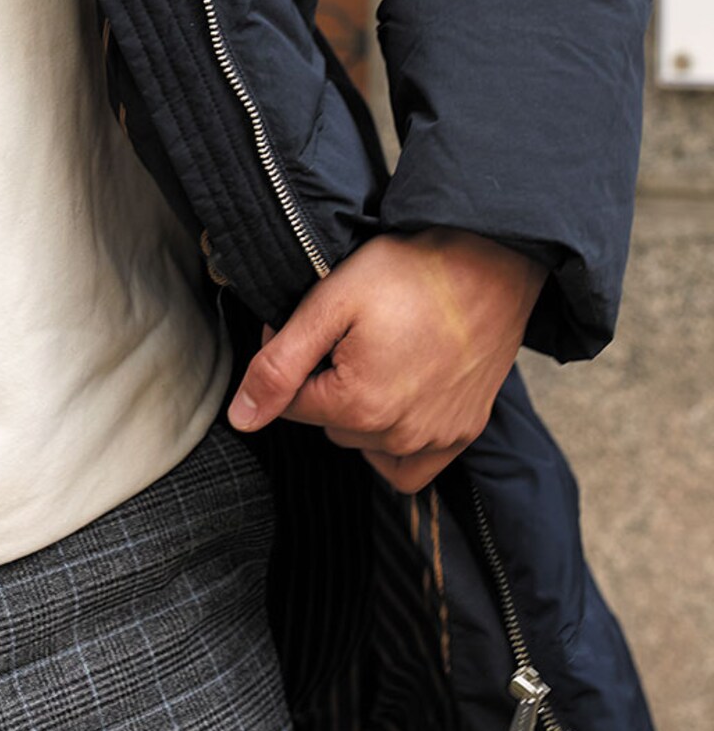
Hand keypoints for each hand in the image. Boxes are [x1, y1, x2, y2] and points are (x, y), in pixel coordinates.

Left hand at [226, 226, 547, 492]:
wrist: (488, 263)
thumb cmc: (408, 274)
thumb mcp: (329, 304)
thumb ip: (279, 365)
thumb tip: (241, 419)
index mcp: (358, 406)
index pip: (291, 401)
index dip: (292, 357)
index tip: (316, 324)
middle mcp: (399, 436)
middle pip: (328, 422)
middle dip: (325, 382)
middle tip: (349, 333)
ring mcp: (436, 439)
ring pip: (365, 442)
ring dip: (360, 408)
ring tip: (379, 353)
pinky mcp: (463, 433)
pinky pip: (411, 467)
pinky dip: (394, 443)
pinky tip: (396, 400)